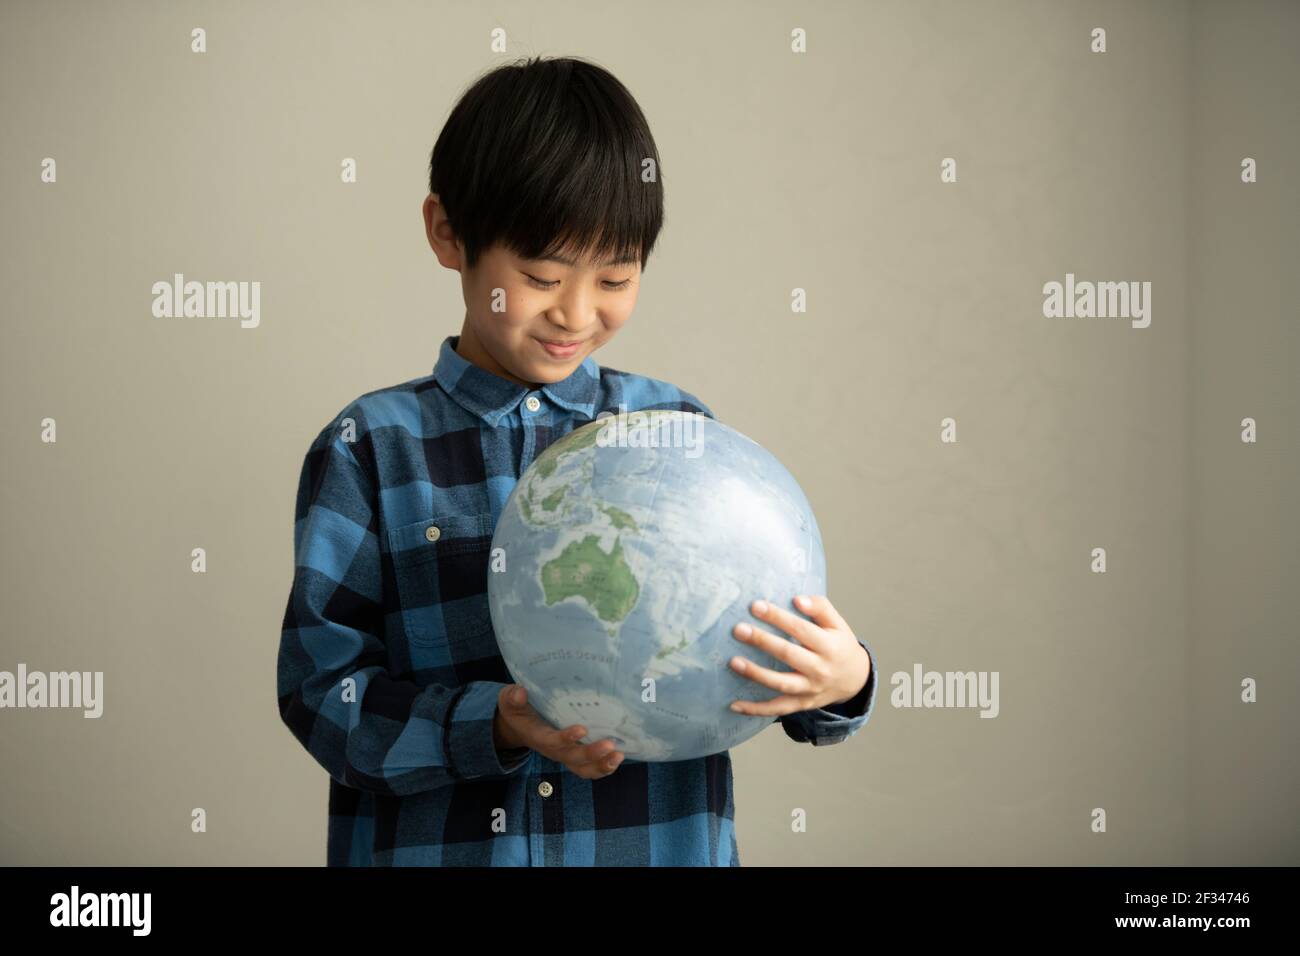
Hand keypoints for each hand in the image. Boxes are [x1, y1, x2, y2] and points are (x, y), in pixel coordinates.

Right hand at [494, 684, 625, 778]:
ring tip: (618, 756)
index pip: (552, 741)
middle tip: (610, 745)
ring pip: (583, 769)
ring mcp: (564, 755)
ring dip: (601, 766)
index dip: (566, 738)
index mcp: (537, 737)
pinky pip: (589, 768)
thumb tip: (519, 692)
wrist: (518, 727)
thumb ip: (512, 697)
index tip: (582, 729)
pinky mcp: (574, 756)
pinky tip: (619, 757)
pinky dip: (604, 766)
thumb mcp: (509, 702)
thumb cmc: (517, 711)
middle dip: (591, 754)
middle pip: (572, 758)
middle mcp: (552, 750)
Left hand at [728, 595, 869, 716]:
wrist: (855, 680)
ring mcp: (810, 689)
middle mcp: (820, 669)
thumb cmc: (840, 646)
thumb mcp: (838, 624)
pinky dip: (756, 709)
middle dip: (762, 641)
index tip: (755, 606)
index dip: (778, 617)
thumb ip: (820, 607)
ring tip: (734, 662)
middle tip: (739, 630)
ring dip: (756, 674)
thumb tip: (798, 600)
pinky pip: (777, 709)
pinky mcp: (802, 704)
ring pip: (781, 684)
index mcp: (829, 646)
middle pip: (788, 654)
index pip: (801, 629)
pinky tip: (735, 704)